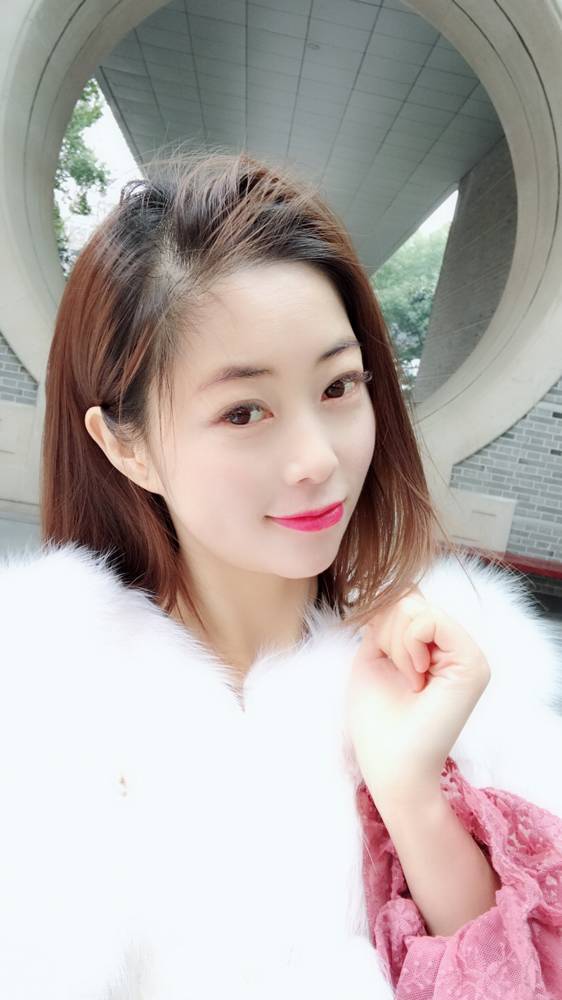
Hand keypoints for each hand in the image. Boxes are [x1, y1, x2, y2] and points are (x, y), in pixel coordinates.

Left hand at [345, 588, 490, 807]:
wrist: (390, 767)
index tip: (386, 664)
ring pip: (414, 605)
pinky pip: (427, 619)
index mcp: (437, 647)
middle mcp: (458, 647)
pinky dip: (407, 645)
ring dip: (396, 644)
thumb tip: (395, 589)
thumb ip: (386, 623)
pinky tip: (415, 678)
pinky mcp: (472, 662)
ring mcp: (469, 653)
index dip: (381, 625)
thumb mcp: (374, 657)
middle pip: (408, 598)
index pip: (404, 600)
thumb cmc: (377, 720)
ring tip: (408, 680)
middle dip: (387, 633)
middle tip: (399, 676)